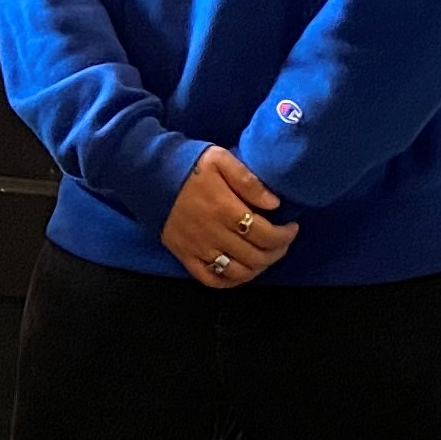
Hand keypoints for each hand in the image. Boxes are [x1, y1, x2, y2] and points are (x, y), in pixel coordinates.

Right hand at [161, 145, 290, 289]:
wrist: (149, 175)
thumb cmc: (189, 164)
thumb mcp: (220, 158)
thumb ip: (248, 180)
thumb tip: (274, 204)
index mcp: (223, 208)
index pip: (265, 233)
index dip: (285, 235)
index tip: (291, 226)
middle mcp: (212, 233)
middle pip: (255, 256)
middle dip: (277, 251)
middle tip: (282, 240)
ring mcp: (198, 248)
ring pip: (238, 272)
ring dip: (258, 267)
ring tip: (266, 255)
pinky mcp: (185, 256)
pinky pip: (212, 279)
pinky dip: (232, 281)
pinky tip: (242, 271)